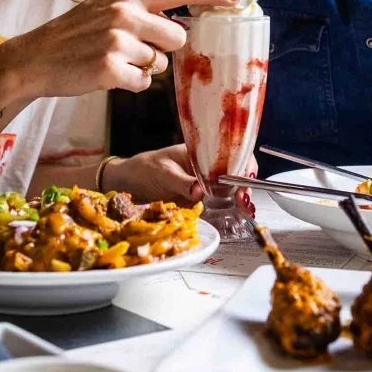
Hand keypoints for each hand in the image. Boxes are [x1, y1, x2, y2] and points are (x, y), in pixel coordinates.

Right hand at [0, 0, 238, 99]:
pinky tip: (106, 77)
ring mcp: (118, 41)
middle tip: (132, 52)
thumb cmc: (73, 36)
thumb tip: (180, 28)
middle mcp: (125, 13)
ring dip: (143, 69)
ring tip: (112, 62)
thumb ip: (140, 12)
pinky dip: (130, 85)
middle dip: (163, 50)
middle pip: (177, 38)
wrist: (34, 59)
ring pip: (160, 64)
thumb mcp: (104, 9)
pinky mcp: (110, 69)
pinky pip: (143, 84)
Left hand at [101, 147, 259, 206]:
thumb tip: (200, 191)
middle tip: (243, 200)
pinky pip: (217, 206)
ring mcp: (203, 185)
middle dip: (244, 185)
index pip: (231, 153)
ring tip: (242, 210)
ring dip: (238, 200)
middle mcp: (206, 168)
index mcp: (201, 152)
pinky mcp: (198, 202)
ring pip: (229, 191)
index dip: (242, 165)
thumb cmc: (144, 169)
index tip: (243, 181)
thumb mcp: (162, 172)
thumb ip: (181, 182)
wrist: (127, 184)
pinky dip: (226, 212)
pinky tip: (231, 218)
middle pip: (235, 173)